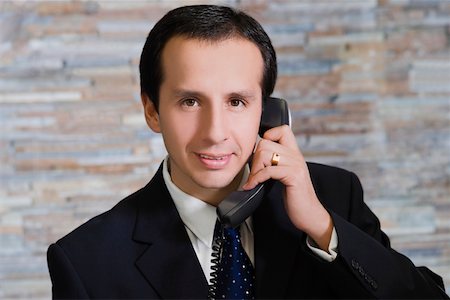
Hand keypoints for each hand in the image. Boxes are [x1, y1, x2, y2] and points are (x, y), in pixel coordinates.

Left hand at [242, 125, 332, 251]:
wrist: (310, 213)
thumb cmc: (295, 196)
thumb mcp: (285, 174)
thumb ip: (276, 162)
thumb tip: (255, 156)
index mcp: (294, 153)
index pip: (281, 130)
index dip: (266, 138)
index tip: (260, 155)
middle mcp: (296, 155)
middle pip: (265, 143)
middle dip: (254, 159)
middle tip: (254, 174)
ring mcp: (296, 165)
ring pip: (265, 154)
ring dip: (254, 169)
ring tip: (254, 181)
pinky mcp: (293, 176)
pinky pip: (269, 170)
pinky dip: (257, 179)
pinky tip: (253, 186)